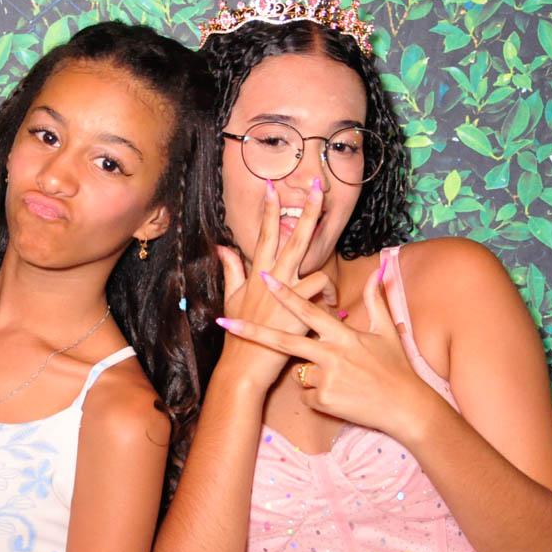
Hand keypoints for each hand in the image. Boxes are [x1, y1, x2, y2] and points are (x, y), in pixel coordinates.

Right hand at [217, 178, 336, 390]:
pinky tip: (327, 316)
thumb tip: (222, 246)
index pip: (266, 233)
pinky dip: (328, 303)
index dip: (270, 209)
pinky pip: (323, 298)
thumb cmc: (239, 333)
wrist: (243, 365)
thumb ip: (231, 269)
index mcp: (258, 273)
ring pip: (317, 270)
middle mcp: (272, 278)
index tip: (274, 185)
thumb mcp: (231, 297)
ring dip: (326, 282)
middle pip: (295, 237)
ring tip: (328, 299)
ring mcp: (286, 294)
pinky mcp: (299, 312)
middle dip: (308, 210)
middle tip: (320, 186)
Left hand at [217, 257, 438, 444]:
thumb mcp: (386, 331)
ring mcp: (325, 379)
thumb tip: (380, 269)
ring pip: (297, 372)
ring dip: (309, 374)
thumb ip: (376, 299)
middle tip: (227, 323)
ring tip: (340, 380)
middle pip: (284, 341)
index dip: (285, 294)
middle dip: (253, 332)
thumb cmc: (395, 367)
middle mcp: (331, 355)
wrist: (405, 407)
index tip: (265, 278)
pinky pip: (307, 394)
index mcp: (342, 335)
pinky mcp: (323, 401)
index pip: (308, 311)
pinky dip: (317, 396)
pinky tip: (340, 397)